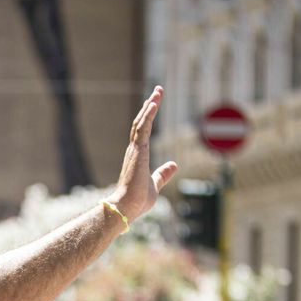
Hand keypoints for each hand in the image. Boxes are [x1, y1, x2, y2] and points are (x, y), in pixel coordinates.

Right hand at [108, 86, 177, 219]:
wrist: (126, 207)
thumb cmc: (137, 200)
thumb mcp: (155, 184)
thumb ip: (163, 174)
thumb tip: (174, 165)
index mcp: (137, 157)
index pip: (142, 132)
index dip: (147, 117)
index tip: (152, 104)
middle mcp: (134, 150)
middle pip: (141, 123)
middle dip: (149, 106)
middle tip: (156, 92)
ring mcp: (135, 150)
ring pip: (141, 122)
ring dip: (150, 106)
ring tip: (157, 92)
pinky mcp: (138, 151)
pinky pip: (143, 128)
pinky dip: (149, 114)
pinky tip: (154, 103)